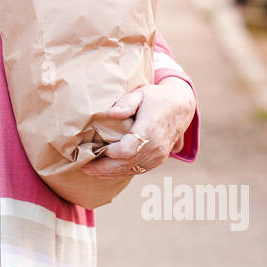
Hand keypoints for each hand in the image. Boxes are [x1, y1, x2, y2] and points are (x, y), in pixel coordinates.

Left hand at [79, 78, 195, 178]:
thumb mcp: (142, 93)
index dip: (110, 153)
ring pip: (132, 170)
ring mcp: (158, 156)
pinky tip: (107, 172)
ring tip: (91, 171)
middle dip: (104, 168)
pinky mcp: (158, 160)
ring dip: (111, 173)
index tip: (93, 150)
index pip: (127, 150)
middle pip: (127, 164)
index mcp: (150, 130)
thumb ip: (127, 102)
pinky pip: (138, 170)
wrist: (181, 106)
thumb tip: (112, 113)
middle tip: (84, 168)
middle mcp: (156, 147)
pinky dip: (121, 172)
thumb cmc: (157, 97)